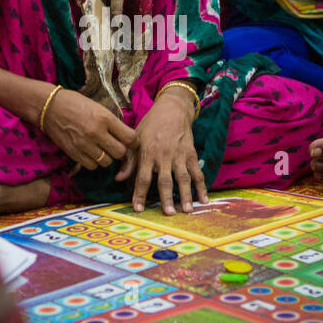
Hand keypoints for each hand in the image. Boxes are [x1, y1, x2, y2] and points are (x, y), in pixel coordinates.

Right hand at [42, 89, 138, 170]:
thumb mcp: (98, 108)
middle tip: (115, 145)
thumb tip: (126, 137)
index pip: (130, 137)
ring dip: (106, 157)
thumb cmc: (75, 103)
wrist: (49, 107)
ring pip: (106, 162)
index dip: (134, 142)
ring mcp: (84, 144)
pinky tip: (90, 152)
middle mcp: (96, 132)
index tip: (132, 142)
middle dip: (120, 151)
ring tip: (101, 149)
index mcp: (105, 118)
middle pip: (120, 152)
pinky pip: (92, 166)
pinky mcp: (74, 153)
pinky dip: (93, 162)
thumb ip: (112, 123)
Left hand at [117, 89, 207, 214]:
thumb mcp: (135, 139)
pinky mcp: (191, 154)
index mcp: (148, 153)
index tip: (138, 209)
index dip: (140, 194)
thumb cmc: (150, 125)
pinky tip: (204, 200)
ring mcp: (179, 155)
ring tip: (187, 210)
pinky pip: (197, 173)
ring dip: (186, 194)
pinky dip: (201, 186)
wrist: (172, 109)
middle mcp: (164, 156)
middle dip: (166, 197)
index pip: (143, 177)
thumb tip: (118, 179)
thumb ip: (128, 161)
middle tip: (168, 213)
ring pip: (183, 178)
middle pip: (165, 180)